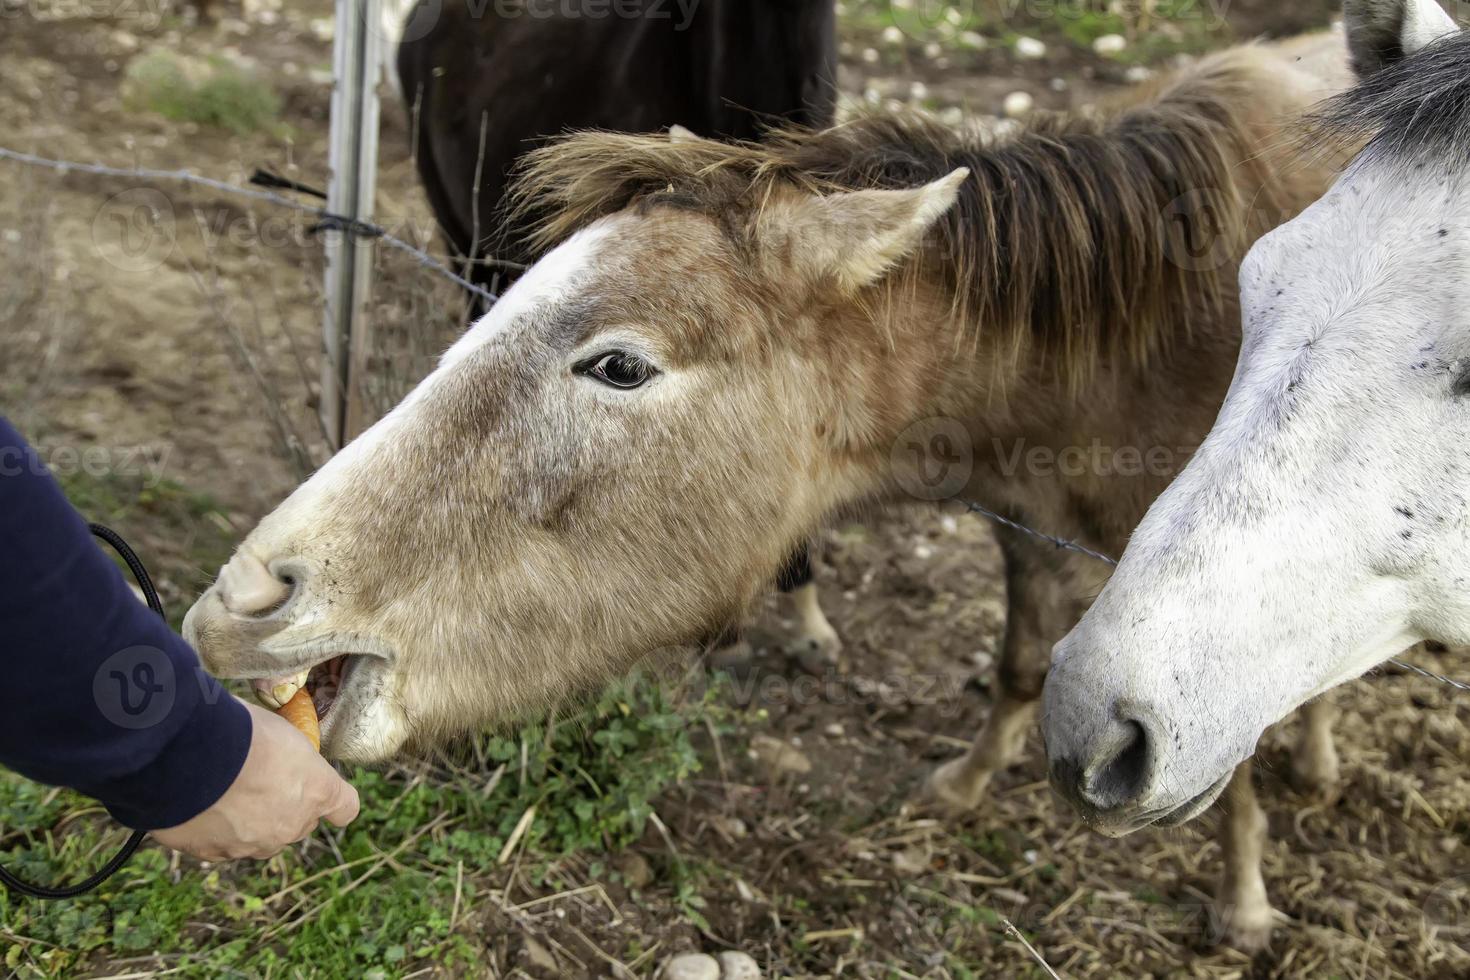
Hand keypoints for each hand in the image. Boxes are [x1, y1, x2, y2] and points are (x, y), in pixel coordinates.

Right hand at [150, 700, 359, 860]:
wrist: (187, 755)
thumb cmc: (242, 730)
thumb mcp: (282, 731)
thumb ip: (291, 756)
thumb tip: (280, 754)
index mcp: (319, 791)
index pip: (345, 808)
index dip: (333, 800)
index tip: (322, 793)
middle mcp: (292, 826)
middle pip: (299, 823)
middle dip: (285, 807)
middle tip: (259, 781)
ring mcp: (253, 844)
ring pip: (260, 838)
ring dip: (249, 822)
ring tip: (224, 791)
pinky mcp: (215, 853)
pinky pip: (221, 844)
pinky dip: (214, 829)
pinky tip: (198, 804)